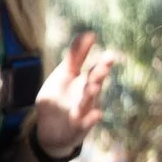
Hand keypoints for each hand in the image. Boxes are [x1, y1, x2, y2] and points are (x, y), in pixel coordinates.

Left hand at [31, 31, 114, 159]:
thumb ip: (75, 56)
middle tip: (103, 67)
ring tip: (94, 86)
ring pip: (88, 104)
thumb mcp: (64, 74)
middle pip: (94, 85)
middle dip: (98, 77)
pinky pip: (83, 124)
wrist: (51, 128)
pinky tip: (96, 115)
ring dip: (91, 96)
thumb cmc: (60, 97)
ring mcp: (82, 113)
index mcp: (85, 82)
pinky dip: (89, 120)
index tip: (110, 55)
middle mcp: (88, 97)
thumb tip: (90, 33)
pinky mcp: (75, 128)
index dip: (102, 64)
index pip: (95, 71)